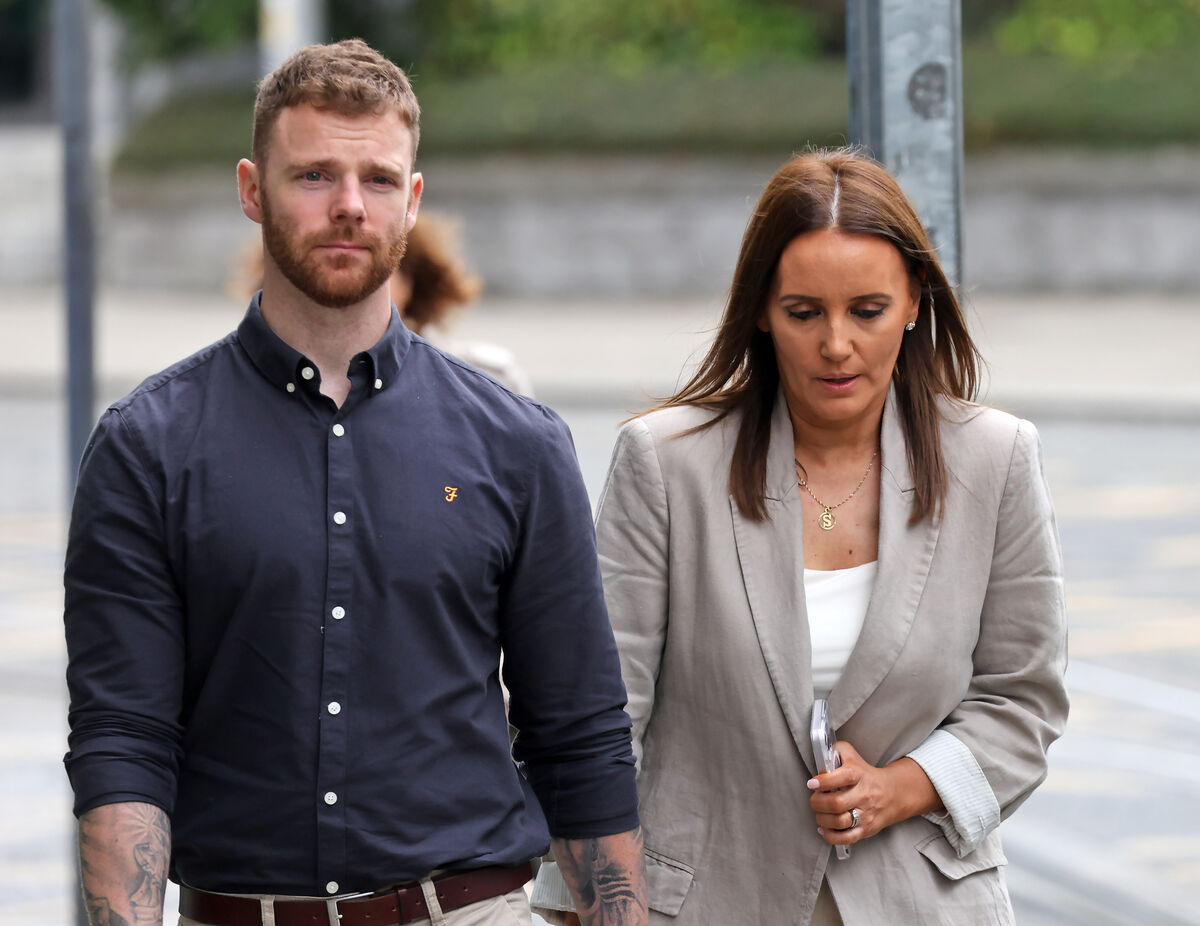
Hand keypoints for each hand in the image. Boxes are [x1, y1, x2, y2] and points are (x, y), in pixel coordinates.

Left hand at [807, 741, 941, 847]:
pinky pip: (846, 838)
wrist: (891, 794)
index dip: (823, 781)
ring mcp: (865, 814)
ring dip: (822, 819)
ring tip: (820, 813)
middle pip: (836, 803)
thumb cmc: (864, 774)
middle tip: (815, 799)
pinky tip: (824, 829)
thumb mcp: (851, 755)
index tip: (812, 783)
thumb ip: (836, 750)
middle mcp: (863, 795)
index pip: (841, 777)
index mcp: (858, 775)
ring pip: (839, 822)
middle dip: (818, 802)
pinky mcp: (865, 829)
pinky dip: (831, 836)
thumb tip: (821, 758)